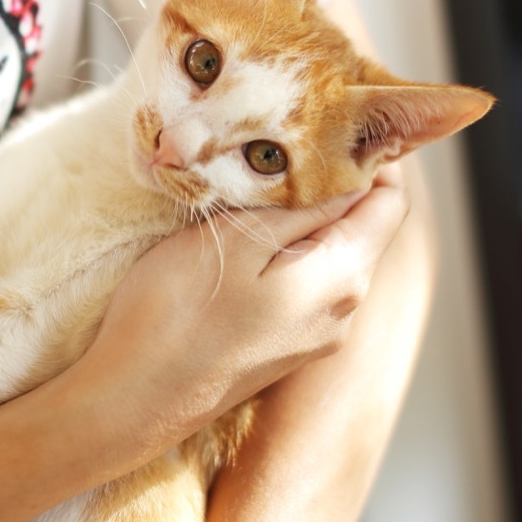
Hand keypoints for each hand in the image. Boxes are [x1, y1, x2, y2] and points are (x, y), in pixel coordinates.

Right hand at [63, 165, 410, 454]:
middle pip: (362, 229)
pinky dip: (288, 251)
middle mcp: (342, 311)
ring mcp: (314, 336)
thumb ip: (301, 208)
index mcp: (341, 278)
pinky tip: (247, 237)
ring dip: (305, 217)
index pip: (388, 202)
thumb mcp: (236, 240)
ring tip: (257, 184)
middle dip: (333, 183)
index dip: (371, 156)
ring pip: (330, 256)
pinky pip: (305, 284)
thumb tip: (351, 178)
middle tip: (283, 143)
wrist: (133, 400)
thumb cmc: (175, 314)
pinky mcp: (284, 349)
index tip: (331, 122)